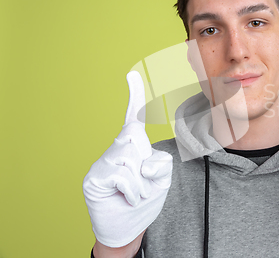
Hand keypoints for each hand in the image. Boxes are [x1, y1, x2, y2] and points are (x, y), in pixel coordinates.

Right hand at [83, 71, 172, 247]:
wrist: (128, 228)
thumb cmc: (144, 201)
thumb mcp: (162, 180)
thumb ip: (161, 164)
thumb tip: (142, 159)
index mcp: (132, 147)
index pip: (133, 118)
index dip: (135, 95)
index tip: (131, 73)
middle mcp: (115, 150)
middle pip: (135, 135)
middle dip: (144, 159)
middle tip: (141, 182)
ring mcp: (101, 162)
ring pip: (130, 157)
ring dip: (141, 182)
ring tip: (134, 194)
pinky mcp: (93, 178)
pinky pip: (123, 175)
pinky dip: (133, 190)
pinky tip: (126, 199)